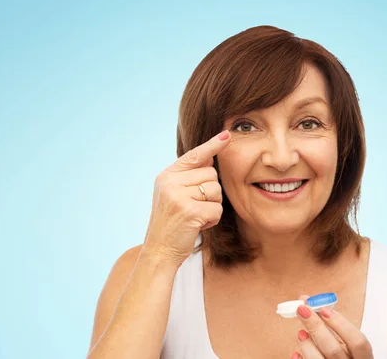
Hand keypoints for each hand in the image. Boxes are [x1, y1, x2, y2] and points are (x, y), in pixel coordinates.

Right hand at [141, 130, 230, 264]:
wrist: (159, 251)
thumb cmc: (172, 223)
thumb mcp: (174, 195)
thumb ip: (188, 177)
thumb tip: (211, 158)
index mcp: (166, 175)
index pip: (194, 155)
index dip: (212, 145)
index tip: (226, 135)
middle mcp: (170, 182)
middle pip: (211, 174)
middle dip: (211, 192)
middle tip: (195, 207)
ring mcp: (178, 196)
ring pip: (216, 191)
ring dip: (213, 206)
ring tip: (195, 216)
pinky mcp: (189, 211)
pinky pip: (217, 208)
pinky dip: (212, 219)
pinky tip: (198, 225)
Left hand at [292, 296, 373, 358]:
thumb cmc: (345, 356)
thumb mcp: (347, 342)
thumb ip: (332, 324)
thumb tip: (308, 302)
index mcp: (362, 357)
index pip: (357, 341)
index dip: (341, 324)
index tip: (324, 309)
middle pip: (333, 349)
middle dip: (316, 326)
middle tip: (302, 309)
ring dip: (307, 344)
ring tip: (301, 333)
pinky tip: (296, 353)